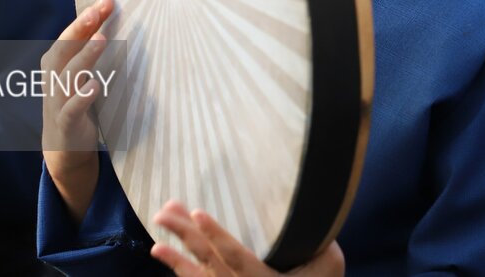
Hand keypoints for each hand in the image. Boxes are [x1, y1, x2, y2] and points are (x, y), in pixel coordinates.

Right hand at [41, 0, 112, 223]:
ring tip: (101, 39)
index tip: (106, 0)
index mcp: (55, 63)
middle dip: (81, 28)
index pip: (70, 35)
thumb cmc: (75, 101)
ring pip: (68, 75)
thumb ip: (88, 48)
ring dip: (84, 56)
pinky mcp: (66, 123)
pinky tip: (95, 85)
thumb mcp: (79, 73)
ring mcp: (58, 101)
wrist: (63, 147)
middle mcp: (53, 78)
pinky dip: (82, 96)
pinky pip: (72, 108)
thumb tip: (108, 15)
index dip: (85, 17)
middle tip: (99, 10)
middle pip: (64, 49)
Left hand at [151, 202, 344, 275]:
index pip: (235, 256)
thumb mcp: (328, 266)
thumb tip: (319, 223)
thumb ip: (322, 249)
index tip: (196, 213)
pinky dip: (184, 273)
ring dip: (176, 262)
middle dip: (185, 237)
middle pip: (209, 263)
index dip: (216, 236)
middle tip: (163, 214)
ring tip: (156, 246)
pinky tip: (169, 258)